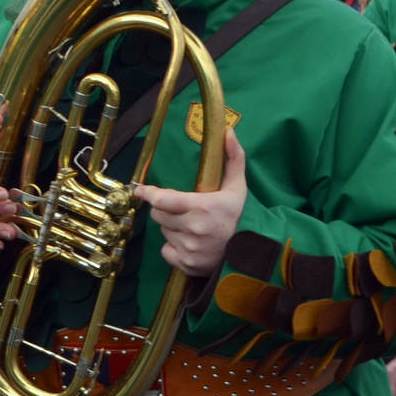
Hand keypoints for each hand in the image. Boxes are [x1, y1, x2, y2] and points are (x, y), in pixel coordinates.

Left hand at [135, 128, 247, 277]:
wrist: (253, 253)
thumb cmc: (240, 216)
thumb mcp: (238, 187)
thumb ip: (232, 158)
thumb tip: (227, 132)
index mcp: (202, 208)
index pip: (162, 200)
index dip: (149, 194)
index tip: (142, 191)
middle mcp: (193, 229)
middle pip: (158, 215)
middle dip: (166, 211)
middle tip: (184, 211)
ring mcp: (189, 248)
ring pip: (163, 232)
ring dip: (173, 228)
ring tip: (193, 228)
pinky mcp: (186, 264)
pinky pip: (166, 251)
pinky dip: (174, 247)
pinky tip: (191, 243)